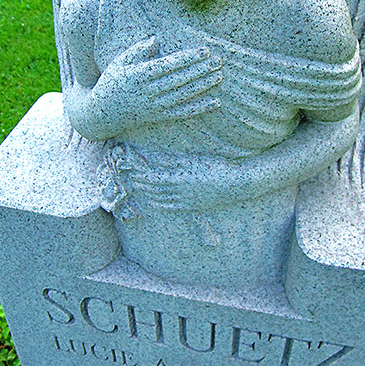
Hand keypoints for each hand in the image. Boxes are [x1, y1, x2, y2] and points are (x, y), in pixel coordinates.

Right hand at [94, 36, 222, 128]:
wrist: (102, 114)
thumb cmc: (111, 82)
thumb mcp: (119, 62)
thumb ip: (137, 50)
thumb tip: (155, 39)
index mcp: (139, 75)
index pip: (169, 65)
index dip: (188, 58)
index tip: (204, 50)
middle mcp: (148, 91)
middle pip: (180, 79)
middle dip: (201, 69)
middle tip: (219, 61)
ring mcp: (155, 106)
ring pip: (184, 95)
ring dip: (203, 86)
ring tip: (219, 76)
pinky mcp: (159, 117)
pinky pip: (183, 113)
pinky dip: (200, 108)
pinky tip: (215, 103)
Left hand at [101, 145, 233, 214]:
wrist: (235, 184)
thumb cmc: (216, 167)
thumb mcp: (194, 160)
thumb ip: (173, 161)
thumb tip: (155, 159)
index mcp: (179, 178)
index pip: (153, 178)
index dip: (140, 174)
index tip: (131, 169)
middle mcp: (179, 192)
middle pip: (153, 188)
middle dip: (140, 183)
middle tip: (129, 177)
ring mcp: (185, 200)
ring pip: (160, 198)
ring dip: (147, 193)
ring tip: (137, 188)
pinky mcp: (191, 205)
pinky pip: (171, 206)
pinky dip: (159, 204)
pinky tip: (153, 201)